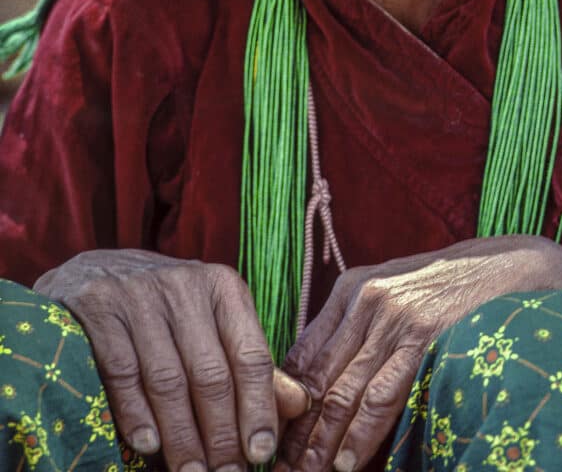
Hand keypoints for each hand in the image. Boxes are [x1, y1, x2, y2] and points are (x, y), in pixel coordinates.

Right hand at [35, 249, 310, 471]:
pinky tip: (148, 446)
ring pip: (168, 379)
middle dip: (221, 434)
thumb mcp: (213, 320)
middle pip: (211, 373)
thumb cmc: (166, 307)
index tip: (261, 453)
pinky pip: (123, 372)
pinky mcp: (100, 307)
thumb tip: (301, 404)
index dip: (259, 408)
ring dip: (181, 436)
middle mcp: (185, 285)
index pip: (250, 355)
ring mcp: (140, 294)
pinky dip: (136, 414)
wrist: (95, 271)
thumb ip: (250, 361)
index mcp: (223, 287)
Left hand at [278, 235, 561, 471]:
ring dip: (322, 443)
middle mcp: (365, 301)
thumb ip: (357, 325)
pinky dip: (362, 434)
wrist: (508, 266)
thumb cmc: (448, 286)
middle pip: (317, 380)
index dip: (284, 403)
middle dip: (297, 432)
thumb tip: (319, 378)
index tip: (274, 439)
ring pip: (344, 393)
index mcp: (350, 290)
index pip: (304, 356)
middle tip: (280, 468)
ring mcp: (394, 319)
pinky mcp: (423, 337)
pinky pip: (383, 395)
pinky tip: (348, 462)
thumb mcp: (393, 288)